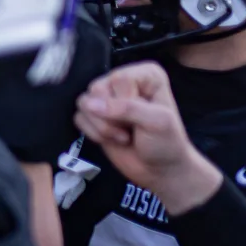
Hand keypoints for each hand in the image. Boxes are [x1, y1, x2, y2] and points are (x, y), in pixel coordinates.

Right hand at [73, 61, 222, 215]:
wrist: (160, 170)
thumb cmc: (167, 143)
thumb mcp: (157, 122)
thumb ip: (127, 109)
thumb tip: (89, 104)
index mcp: (145, 75)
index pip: (118, 78)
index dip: (125, 102)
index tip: (142, 119)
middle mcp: (124, 81)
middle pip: (97, 89)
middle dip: (111, 117)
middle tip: (131, 129)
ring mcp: (107, 98)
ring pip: (84, 103)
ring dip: (103, 127)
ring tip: (123, 136)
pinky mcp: (94, 116)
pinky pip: (78, 118)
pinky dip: (93, 133)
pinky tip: (112, 139)